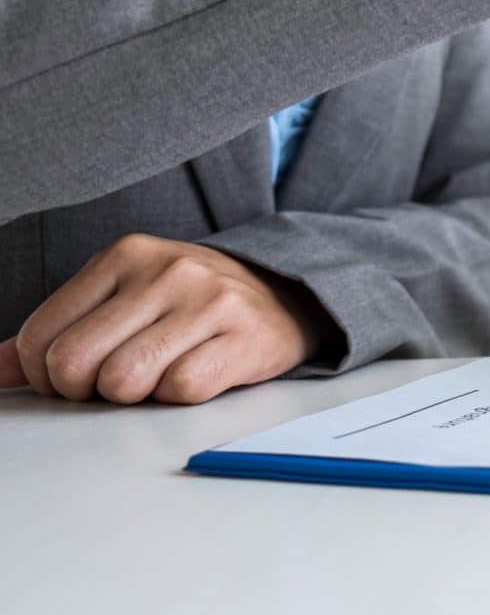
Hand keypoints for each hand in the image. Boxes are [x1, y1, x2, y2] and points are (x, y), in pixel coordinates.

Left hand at [0, 235, 325, 403]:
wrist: (286, 296)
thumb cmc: (192, 303)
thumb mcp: (124, 297)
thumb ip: (59, 329)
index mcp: (125, 255)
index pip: (42, 336)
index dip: (48, 375)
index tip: (79, 376)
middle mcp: (165, 271)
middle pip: (75, 364)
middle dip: (86, 391)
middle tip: (114, 384)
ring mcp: (208, 302)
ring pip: (124, 383)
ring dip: (135, 396)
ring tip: (158, 376)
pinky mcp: (244, 338)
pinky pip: (180, 391)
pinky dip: (181, 396)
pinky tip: (197, 374)